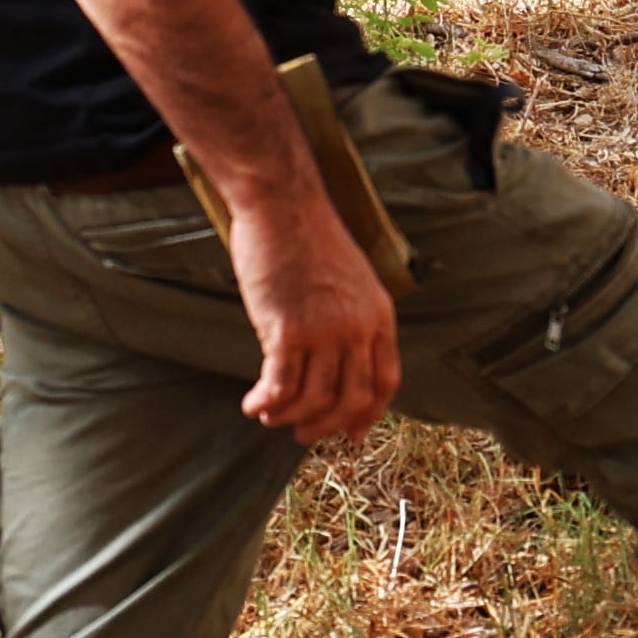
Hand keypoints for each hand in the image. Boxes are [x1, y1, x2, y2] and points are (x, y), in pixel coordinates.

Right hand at [228, 188, 400, 442]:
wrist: (283, 204)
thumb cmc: (308, 238)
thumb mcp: (350, 280)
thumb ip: (351, 319)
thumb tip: (337, 362)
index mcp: (379, 315)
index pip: (385, 381)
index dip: (367, 413)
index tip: (350, 431)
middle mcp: (358, 328)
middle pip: (349, 399)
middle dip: (324, 425)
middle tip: (301, 433)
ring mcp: (325, 331)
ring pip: (312, 400)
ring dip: (288, 417)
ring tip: (268, 415)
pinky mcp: (288, 330)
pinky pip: (280, 387)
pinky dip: (265, 403)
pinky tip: (252, 404)